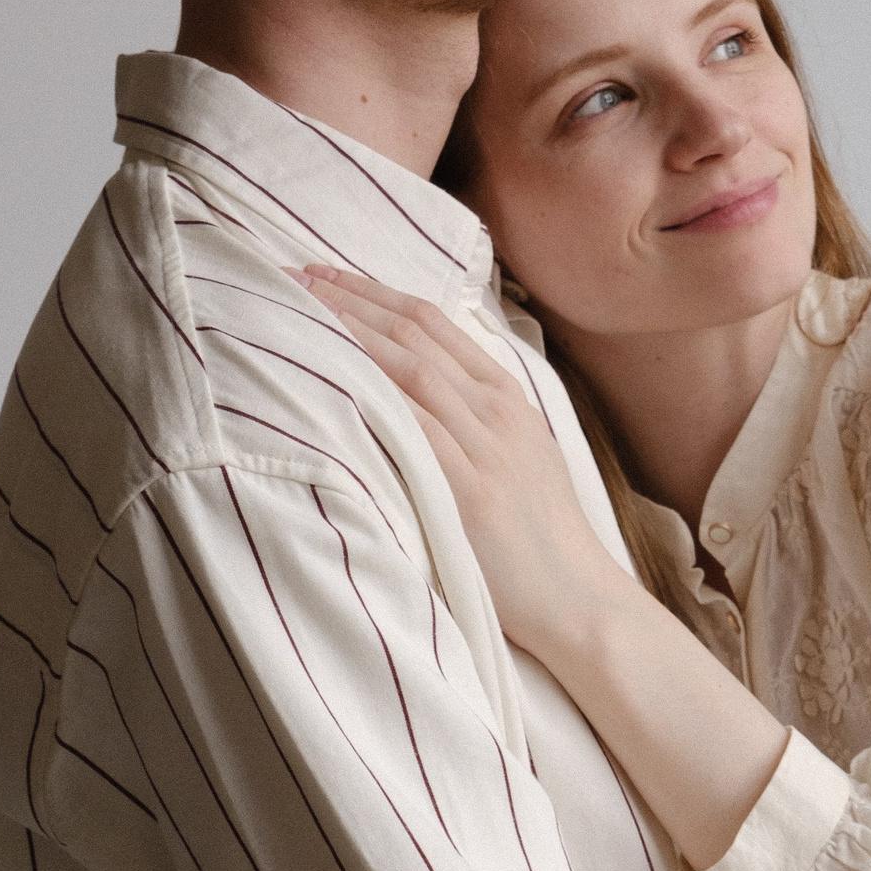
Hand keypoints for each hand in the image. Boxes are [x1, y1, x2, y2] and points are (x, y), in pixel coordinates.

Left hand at [299, 267, 624, 660]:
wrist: (578, 596)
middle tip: (292, 276)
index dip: (374, 292)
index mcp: (506, 396)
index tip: (324, 274)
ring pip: (410, 370)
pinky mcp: (470, 491)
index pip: (432, 322)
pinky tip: (331, 379)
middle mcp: (496, 411)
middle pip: (413, 334)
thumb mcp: (520, 455)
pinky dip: (373, 398)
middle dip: (350, 299)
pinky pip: (415, 431)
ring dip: (350, 335)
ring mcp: (485, 447)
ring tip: (298, 311)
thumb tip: (416, 391)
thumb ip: (475, 418)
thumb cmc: (541, 535)